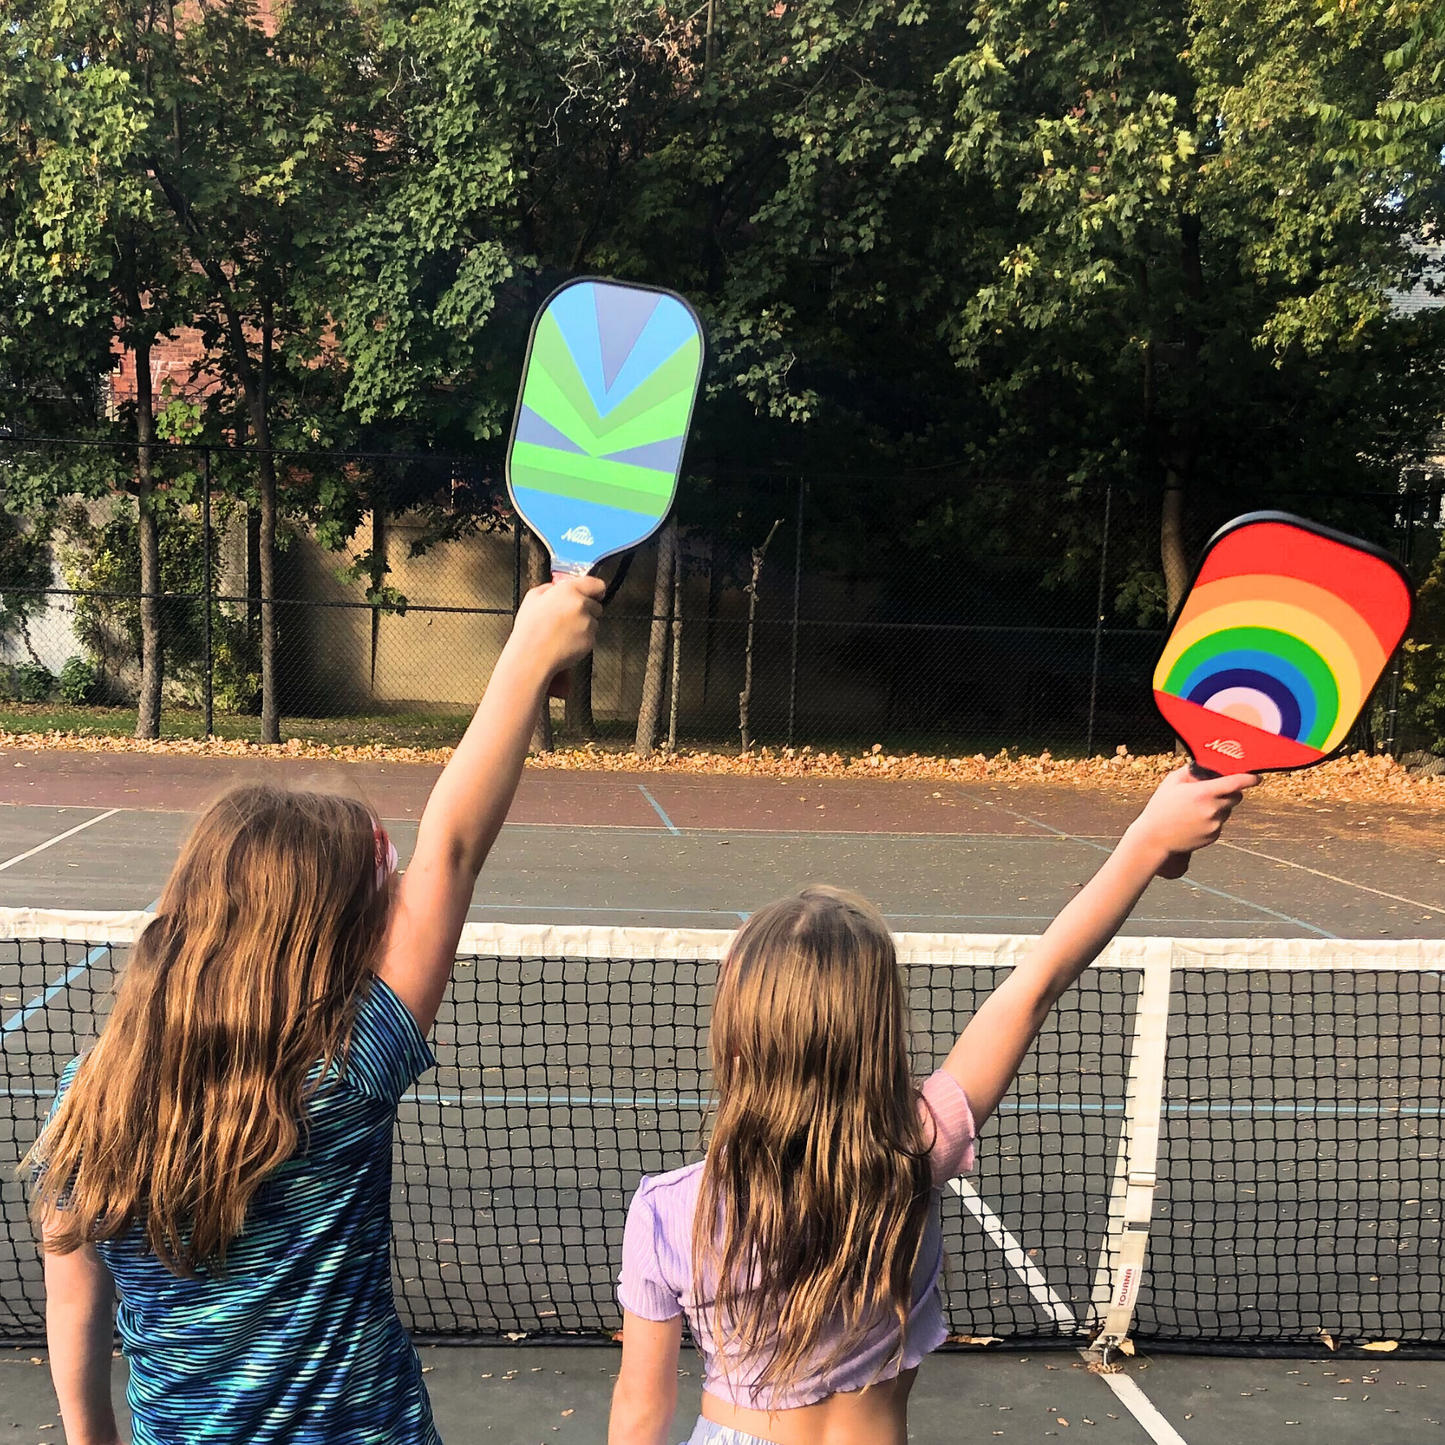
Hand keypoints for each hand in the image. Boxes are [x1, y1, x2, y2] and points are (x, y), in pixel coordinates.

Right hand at [508, 575, 604, 680]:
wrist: (532, 655)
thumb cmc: (529, 627)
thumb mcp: (532, 598)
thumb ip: (548, 588)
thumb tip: (556, 587)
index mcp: (569, 590)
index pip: (597, 585)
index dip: (595, 590)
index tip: (592, 595)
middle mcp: (582, 605)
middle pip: (596, 605)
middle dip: (586, 610)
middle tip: (569, 617)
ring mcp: (588, 624)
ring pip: (593, 622)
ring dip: (584, 625)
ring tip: (563, 632)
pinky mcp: (590, 641)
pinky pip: (590, 637)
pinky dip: (582, 639)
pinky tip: (566, 641)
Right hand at [1126, 765, 1258, 865]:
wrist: (1153, 839)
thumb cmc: (1160, 808)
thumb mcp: (1171, 783)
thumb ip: (1190, 771)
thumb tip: (1203, 766)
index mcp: (1203, 793)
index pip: (1236, 783)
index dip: (1249, 779)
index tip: (1256, 778)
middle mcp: (1213, 809)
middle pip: (1235, 797)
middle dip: (1230, 793)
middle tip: (1213, 793)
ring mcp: (1215, 824)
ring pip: (1227, 811)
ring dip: (1219, 807)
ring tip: (1195, 811)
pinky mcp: (1214, 836)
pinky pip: (1220, 824)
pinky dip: (1212, 821)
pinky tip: (1194, 822)